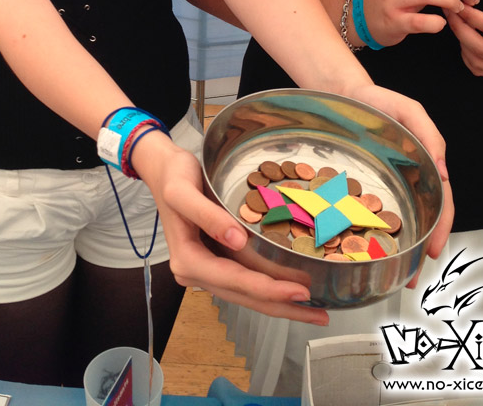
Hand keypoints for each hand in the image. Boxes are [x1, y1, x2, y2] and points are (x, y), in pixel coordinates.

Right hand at [132, 131, 329, 321]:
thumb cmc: (174, 177)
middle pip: (244, 296)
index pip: (234, 281)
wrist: (163, 170)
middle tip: (319, 312)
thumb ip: (208, 215)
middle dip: (281, 305)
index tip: (299, 291)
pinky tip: (288, 290)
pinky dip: (267, 287)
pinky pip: (244, 281)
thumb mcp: (183, 192)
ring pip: (246, 294)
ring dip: (278, 302)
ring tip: (313, 309)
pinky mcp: (214, 261)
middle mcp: (195, 272)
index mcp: (187, 260)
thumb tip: (236, 241)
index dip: (268, 289)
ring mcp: (205, 269)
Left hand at [345, 83, 453, 265]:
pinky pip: (365, 211)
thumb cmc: (378, 101)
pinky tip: (362, 248)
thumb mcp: (409, 110)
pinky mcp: (358, 185)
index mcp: (423, 167)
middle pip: (419, 220)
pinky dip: (368, 231)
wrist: (342, 93)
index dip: (441, 229)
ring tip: (391, 272)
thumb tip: (443, 172)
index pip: (440, 204)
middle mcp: (405, 181)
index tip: (434, 251)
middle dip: (419, 250)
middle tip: (412, 276)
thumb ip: (429, 135)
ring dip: (396, 248)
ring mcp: (382, 185)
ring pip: (394, 221)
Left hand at [445, 0, 482, 76]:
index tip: (460, 3)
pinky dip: (469, 56)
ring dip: (463, 43)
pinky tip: (466, 40)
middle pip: (480, 49)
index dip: (474, 16)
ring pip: (478, 63)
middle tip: (450, 11)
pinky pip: (481, 70)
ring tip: (457, 22)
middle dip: (460, 29)